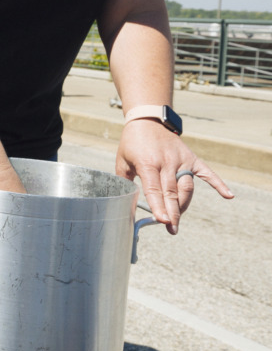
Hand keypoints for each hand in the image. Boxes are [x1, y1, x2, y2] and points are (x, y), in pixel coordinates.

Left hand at [117, 121, 232, 233]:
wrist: (147, 121)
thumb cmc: (132, 144)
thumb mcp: (122, 162)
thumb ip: (125, 182)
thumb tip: (125, 202)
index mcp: (147, 163)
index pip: (154, 189)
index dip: (158, 206)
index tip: (163, 221)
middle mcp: (166, 162)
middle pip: (172, 192)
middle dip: (172, 213)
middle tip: (172, 229)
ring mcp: (181, 160)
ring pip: (187, 187)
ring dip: (184, 204)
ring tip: (177, 219)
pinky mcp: (191, 158)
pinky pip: (207, 172)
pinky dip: (218, 183)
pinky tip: (228, 196)